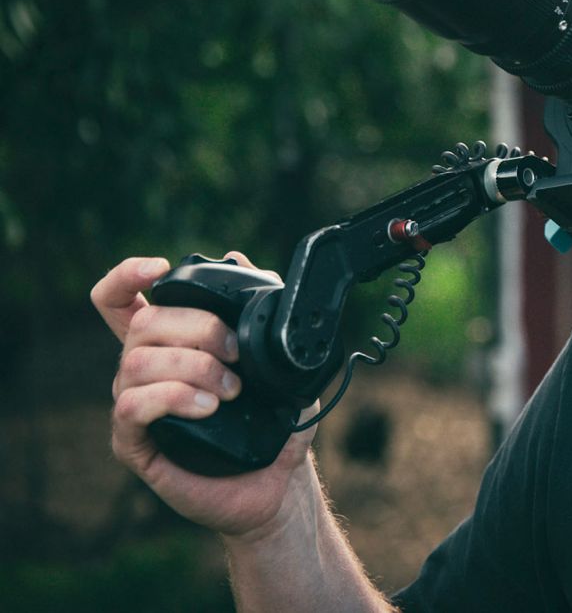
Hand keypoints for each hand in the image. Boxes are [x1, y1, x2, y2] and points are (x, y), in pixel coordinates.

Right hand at [91, 252, 318, 538]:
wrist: (280, 481)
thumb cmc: (276, 418)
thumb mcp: (278, 355)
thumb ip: (258, 308)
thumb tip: (236, 259)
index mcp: (168, 344)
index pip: (121, 301)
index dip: (127, 276)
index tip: (160, 268)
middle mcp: (143, 370)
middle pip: (142, 322)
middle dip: (198, 327)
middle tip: (238, 355)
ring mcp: (135, 405)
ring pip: (137, 362)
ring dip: (193, 367)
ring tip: (231, 391)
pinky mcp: (135, 443)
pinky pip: (131, 407)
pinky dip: (173, 398)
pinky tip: (208, 407)